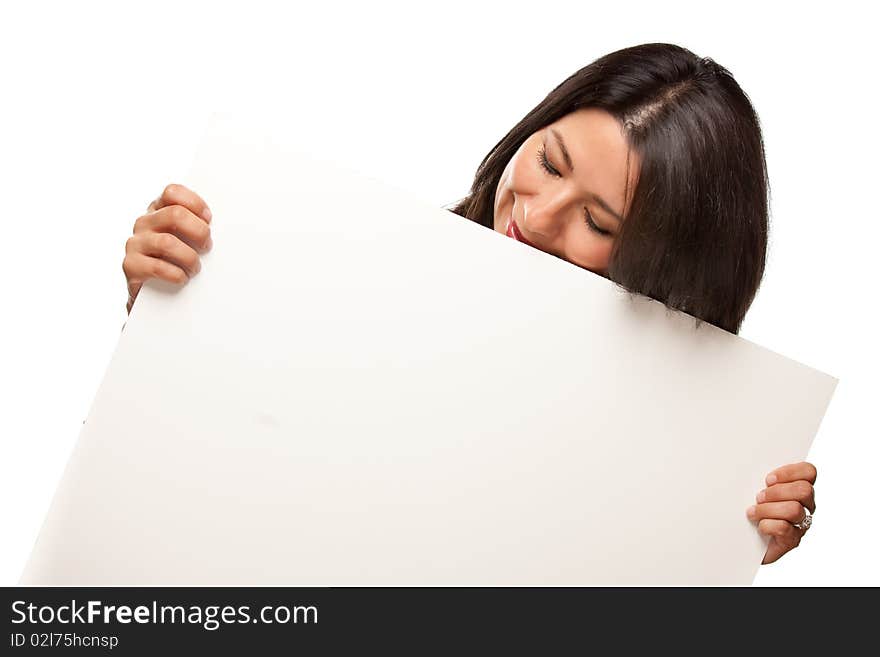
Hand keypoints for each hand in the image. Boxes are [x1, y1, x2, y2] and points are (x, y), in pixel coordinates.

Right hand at [122, 184, 212, 313]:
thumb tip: (224, 227)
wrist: (153, 296)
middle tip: (207, 247)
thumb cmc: (177, 263)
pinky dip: (176, 274)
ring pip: (167, 242)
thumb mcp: (187, 240)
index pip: (172, 192)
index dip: (195, 203)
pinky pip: (157, 267)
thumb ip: (196, 227)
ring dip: (189, 258)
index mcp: (158, 210)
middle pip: (175, 214)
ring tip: (196, 268)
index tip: (209, 220)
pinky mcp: (131, 265)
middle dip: (199, 231)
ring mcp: (135, 243)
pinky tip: (182, 278)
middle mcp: (144, 223)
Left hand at [747, 461, 816, 564]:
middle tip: (759, 497)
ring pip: (794, 509)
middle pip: (804, 490)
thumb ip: (758, 476)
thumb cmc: (747, 511)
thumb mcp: (751, 488)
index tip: (768, 479)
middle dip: (777, 492)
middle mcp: (804, 505)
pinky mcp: (791, 540)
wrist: (740, 540)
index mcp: (797, 487)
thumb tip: (745, 459)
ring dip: (768, 509)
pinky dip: (767, 525)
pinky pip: (784, 528)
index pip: (808, 471)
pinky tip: (758, 526)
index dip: (790, 472)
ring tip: (754, 512)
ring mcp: (800, 523)